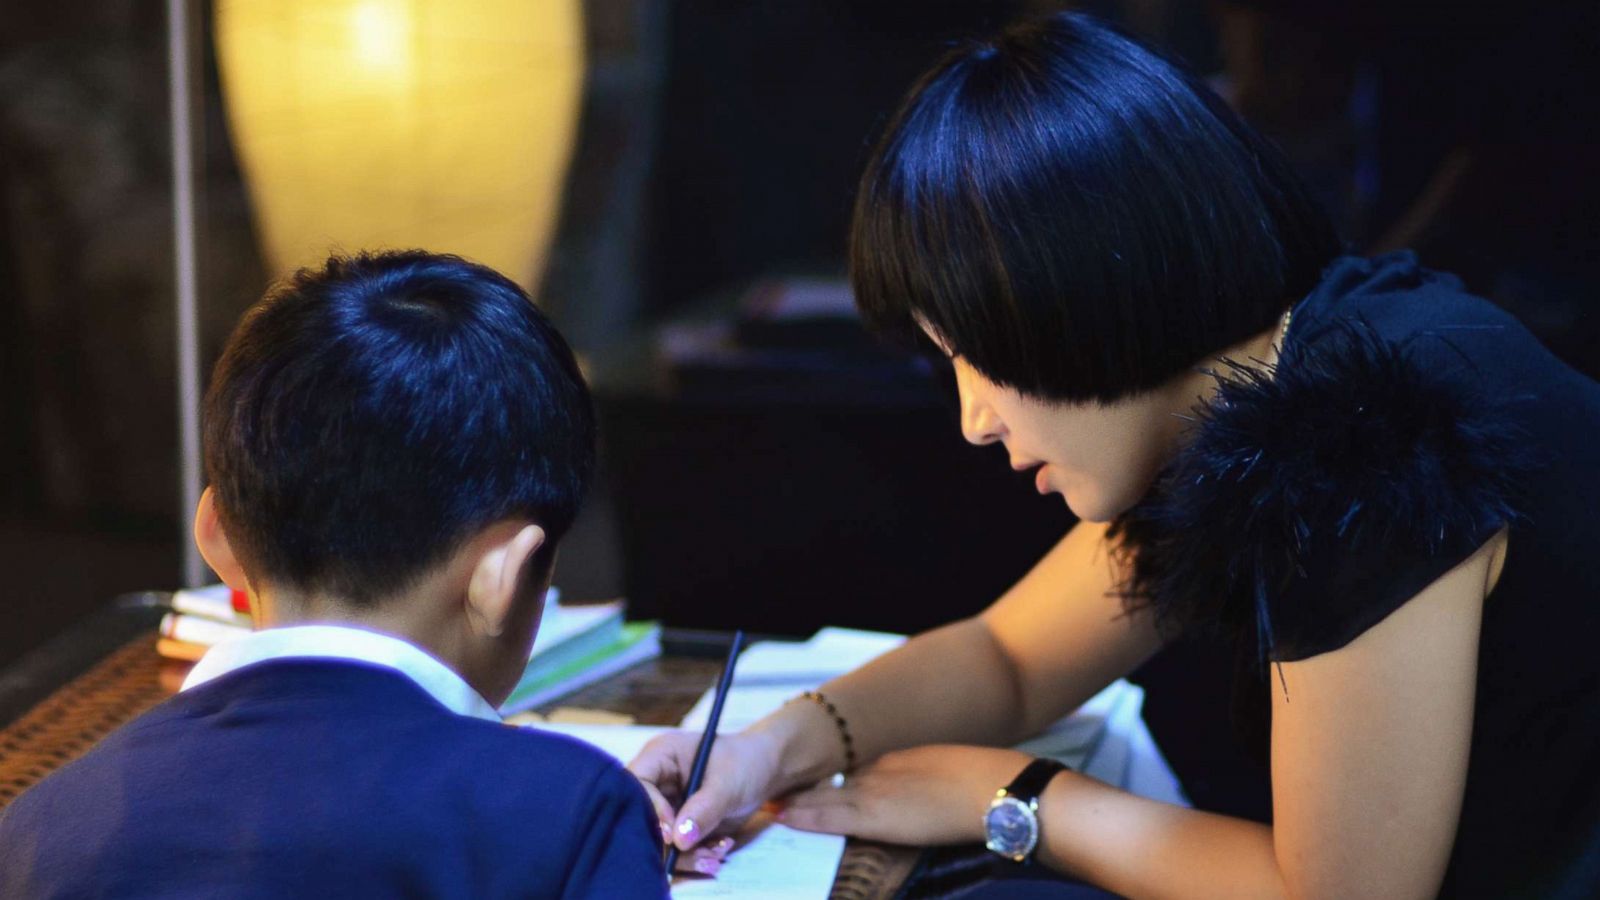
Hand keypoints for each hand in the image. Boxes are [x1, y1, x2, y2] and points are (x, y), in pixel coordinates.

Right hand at [627, 729, 783, 852]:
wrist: (765, 772)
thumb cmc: (745, 762)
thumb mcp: (728, 783)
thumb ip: (704, 809)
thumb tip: (679, 840)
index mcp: (661, 756)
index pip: (636, 784)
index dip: (649, 810)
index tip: (671, 833)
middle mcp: (657, 782)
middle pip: (641, 817)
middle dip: (669, 842)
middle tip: (697, 853)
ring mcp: (667, 806)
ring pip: (659, 840)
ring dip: (687, 855)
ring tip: (716, 855)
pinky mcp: (679, 826)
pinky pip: (678, 849)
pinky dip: (697, 856)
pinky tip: (721, 849)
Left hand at [779, 745, 1033, 845]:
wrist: (990, 788)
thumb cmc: (976, 783)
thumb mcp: (938, 773)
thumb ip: (913, 783)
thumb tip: (906, 799)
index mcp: (891, 764)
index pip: (847, 777)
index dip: (820, 785)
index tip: (797, 789)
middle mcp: (875, 775)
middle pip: (826, 785)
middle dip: (797, 791)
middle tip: (765, 792)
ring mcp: (873, 794)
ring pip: (820, 798)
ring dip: (792, 802)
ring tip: (762, 803)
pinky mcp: (875, 816)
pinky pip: (829, 816)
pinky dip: (803, 816)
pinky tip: (781, 816)